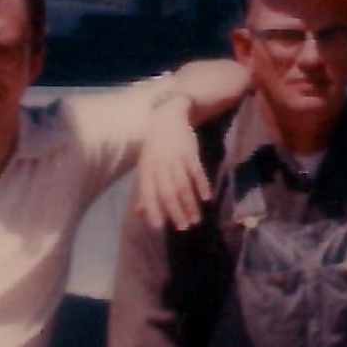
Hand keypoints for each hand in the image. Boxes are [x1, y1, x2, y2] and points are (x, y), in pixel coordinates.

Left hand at [131, 103, 212, 233]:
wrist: (168, 117)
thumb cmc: (155, 146)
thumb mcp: (146, 166)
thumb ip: (144, 191)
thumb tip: (140, 213)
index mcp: (147, 170)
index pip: (149, 194)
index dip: (153, 210)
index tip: (159, 228)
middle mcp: (160, 166)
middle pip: (168, 193)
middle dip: (176, 212)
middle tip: (184, 229)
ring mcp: (176, 160)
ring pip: (183, 186)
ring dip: (190, 204)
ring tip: (196, 220)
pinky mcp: (190, 154)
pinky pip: (197, 172)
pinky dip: (202, 186)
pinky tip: (207, 199)